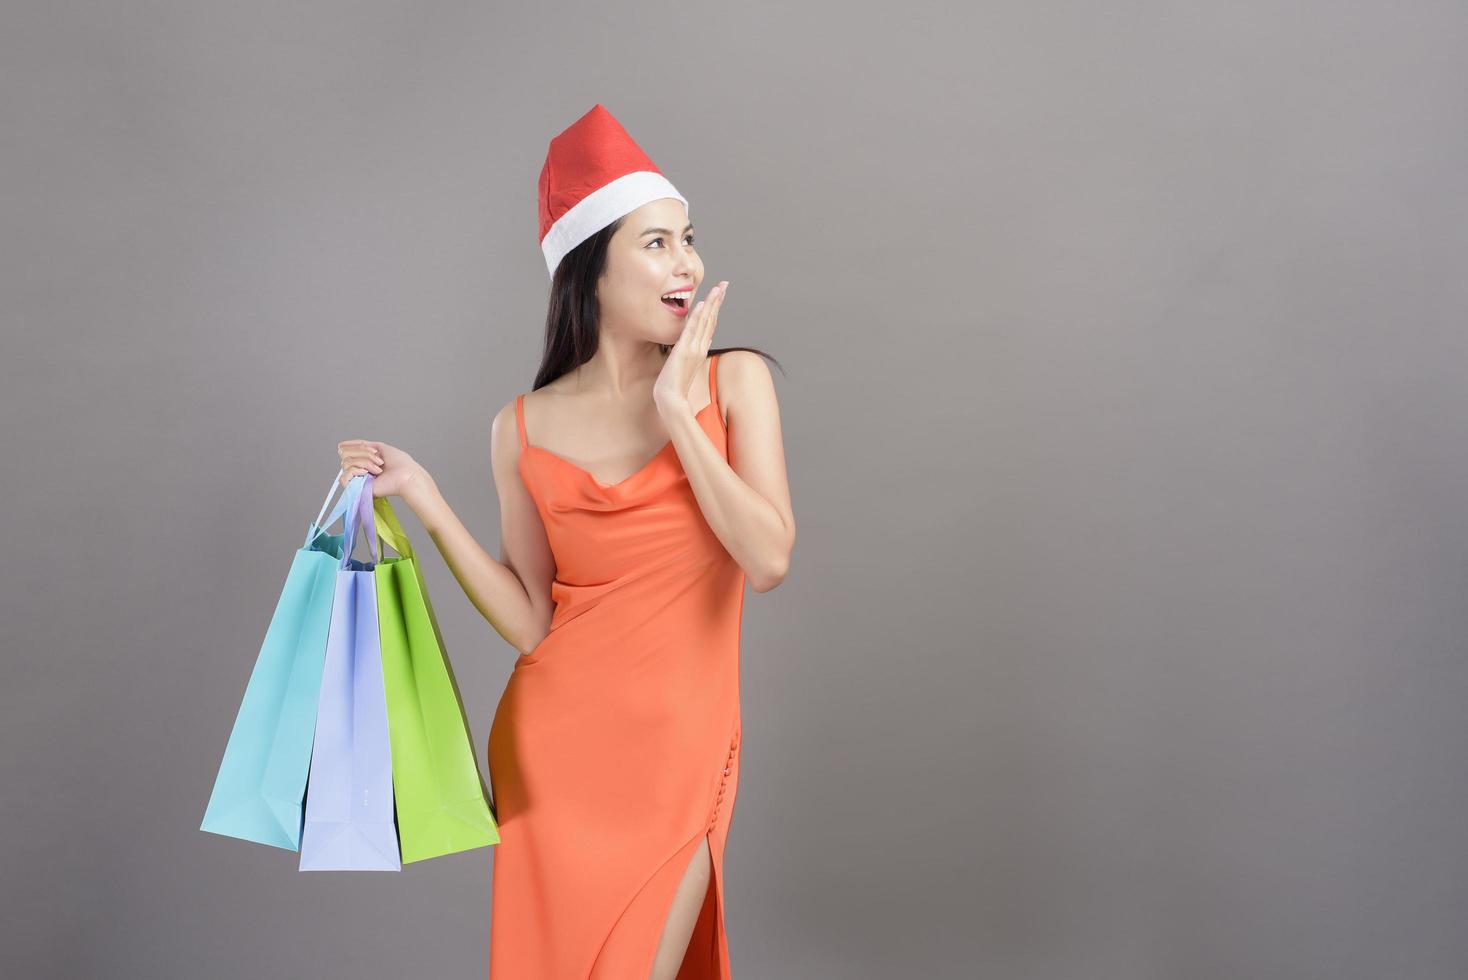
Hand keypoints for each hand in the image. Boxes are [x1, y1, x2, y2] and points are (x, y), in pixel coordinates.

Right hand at [336, 439, 424, 498]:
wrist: (406, 475)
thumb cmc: (399, 464)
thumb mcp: (380, 448)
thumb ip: (362, 445)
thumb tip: (342, 445)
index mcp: (364, 462)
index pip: (347, 451)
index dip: (355, 447)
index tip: (371, 449)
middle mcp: (359, 470)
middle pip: (346, 455)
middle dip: (364, 454)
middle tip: (379, 461)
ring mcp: (357, 480)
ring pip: (346, 463)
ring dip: (365, 462)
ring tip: (378, 469)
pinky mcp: (356, 489)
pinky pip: (344, 477)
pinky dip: (356, 471)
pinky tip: (366, 473)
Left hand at [654, 279, 727, 413]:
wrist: (671, 399)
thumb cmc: (674, 385)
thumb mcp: (683, 365)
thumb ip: (689, 353)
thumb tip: (694, 344)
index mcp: (700, 349)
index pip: (710, 324)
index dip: (715, 308)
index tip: (719, 293)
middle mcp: (700, 347)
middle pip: (711, 319)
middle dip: (718, 300)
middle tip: (724, 284)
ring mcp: (693, 349)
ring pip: (705, 321)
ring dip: (712, 303)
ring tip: (718, 288)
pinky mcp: (684, 351)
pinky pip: (692, 330)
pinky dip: (698, 317)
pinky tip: (703, 304)